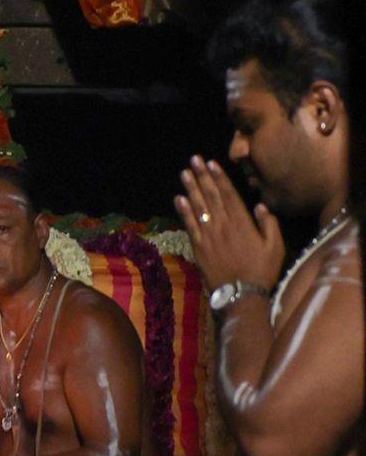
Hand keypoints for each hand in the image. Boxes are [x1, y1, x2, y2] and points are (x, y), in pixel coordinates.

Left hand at [175, 156, 284, 292]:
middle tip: (193, 160)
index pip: (229, 194)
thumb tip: (260, 205)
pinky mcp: (198, 246)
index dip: (219, 177)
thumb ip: (269, 225)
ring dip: (191, 188)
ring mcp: (209, 235)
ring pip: (198, 206)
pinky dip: (183, 211)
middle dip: (202, 176)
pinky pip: (189, 225)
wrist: (241, 295)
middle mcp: (224, 224)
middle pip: (211, 196)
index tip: (211, 163)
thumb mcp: (276, 248)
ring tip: (185, 173)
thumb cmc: (262, 271)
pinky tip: (178, 198)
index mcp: (242, 223)